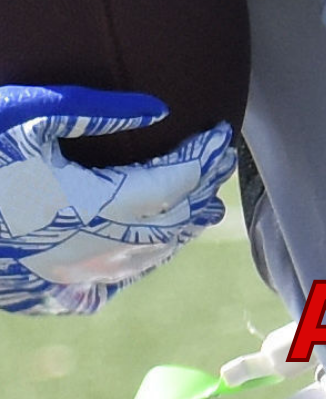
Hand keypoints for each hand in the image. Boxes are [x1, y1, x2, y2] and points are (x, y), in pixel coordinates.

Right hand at [0, 85, 236, 314]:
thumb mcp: (30, 115)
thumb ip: (98, 111)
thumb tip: (162, 109)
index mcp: (88, 202)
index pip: (172, 182)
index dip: (204, 159)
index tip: (222, 134)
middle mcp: (87, 246)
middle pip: (169, 223)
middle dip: (202, 190)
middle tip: (220, 162)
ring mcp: (66, 273)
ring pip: (147, 257)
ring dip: (180, 228)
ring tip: (203, 203)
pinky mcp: (44, 288)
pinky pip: (112, 282)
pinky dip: (145, 259)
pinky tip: (154, 245)